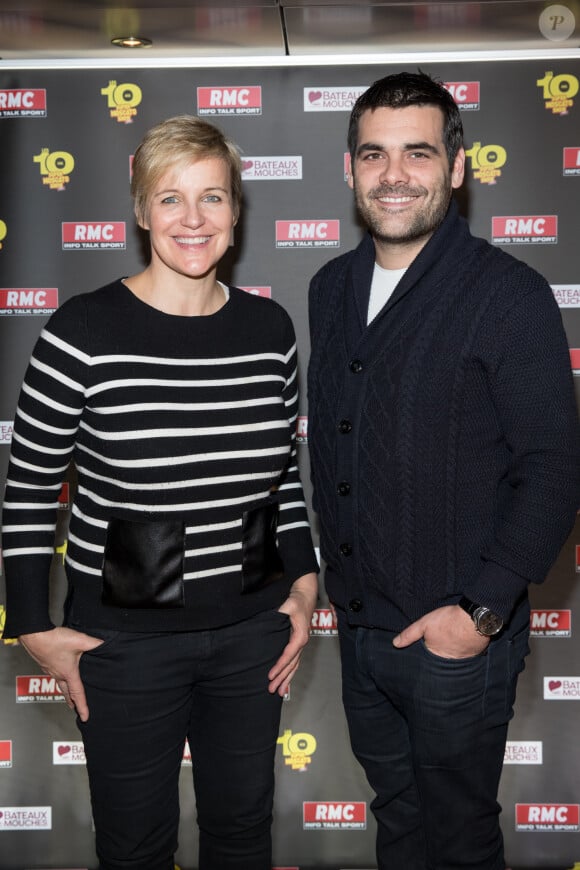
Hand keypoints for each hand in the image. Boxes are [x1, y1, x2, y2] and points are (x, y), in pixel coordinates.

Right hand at [19, 626, 103, 720]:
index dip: (82, 706)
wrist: (35, 635)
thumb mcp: (80, 640)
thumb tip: (104, 644)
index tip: (85, 717)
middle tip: (74, 708)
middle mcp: (58, 674)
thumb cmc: (54, 640)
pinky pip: (53, 674)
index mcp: (68, 673)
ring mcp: (50, 669)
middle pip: (66, 692)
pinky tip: (60, 671)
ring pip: (59, 683)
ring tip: (68, 692)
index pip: (78, 694)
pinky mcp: (45, 662)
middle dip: (71, 701)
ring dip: (65, 690)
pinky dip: (59, 678)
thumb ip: (94, 643)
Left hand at [268, 572, 317, 696]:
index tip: (270, 675)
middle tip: (272, 689)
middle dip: (282, 678)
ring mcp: (300, 644)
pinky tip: (285, 681)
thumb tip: (274, 620)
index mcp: (300, 635)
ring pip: (294, 665)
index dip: (279, 666)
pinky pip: (294, 661)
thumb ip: (281, 613)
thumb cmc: (298, 600)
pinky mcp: (297, 643)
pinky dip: (290, 672)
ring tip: (279, 692)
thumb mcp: (289, 605)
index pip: (289, 655)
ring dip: (287, 679)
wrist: (306, 595)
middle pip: (292, 664)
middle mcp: (302, 642)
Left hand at [392, 605, 489, 658]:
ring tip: (450, 643)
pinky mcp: (474, 655)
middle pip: (440, 659)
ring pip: (453, 658)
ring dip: (451, 653)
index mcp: (434, 654)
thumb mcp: (424, 624)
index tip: (425, 647)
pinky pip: (466, 655)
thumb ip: (409, 634)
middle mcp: (447, 661)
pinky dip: (463, 651)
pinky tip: (462, 642)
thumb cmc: (448, 620)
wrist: (474, 619)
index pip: (426, 657)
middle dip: (438, 655)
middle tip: (439, 644)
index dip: (425, 651)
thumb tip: (395, 644)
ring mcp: (461, 659)